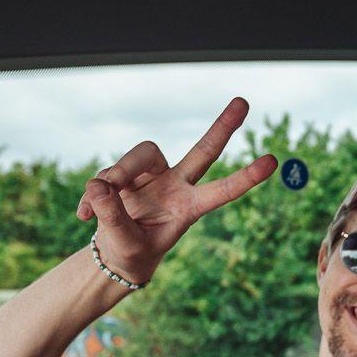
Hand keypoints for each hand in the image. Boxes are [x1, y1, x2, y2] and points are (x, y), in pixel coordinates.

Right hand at [77, 97, 277, 284]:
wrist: (117, 255)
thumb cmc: (133, 252)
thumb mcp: (126, 244)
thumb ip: (114, 217)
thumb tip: (100, 185)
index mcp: (189, 208)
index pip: (221, 192)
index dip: (245, 178)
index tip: (273, 162)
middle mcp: (177, 185)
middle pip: (203, 151)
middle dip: (223, 127)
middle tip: (244, 101)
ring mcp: (154, 176)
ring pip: (139, 155)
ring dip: (116, 175)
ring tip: (96, 204)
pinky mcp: (128, 173)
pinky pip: (106, 173)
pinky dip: (92, 195)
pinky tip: (83, 217)